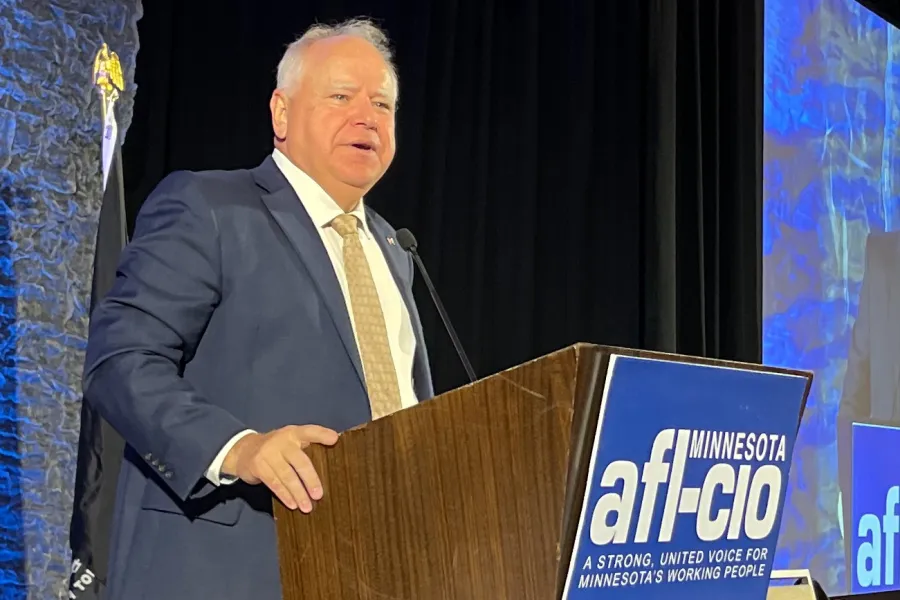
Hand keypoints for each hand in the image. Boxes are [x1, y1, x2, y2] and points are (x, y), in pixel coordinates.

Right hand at [222, 425, 338, 511]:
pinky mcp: (258, 466)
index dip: (321, 434)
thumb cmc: (276, 449)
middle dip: (310, 479)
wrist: (243, 450)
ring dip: (298, 493)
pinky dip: (284, 495)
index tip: (334, 440)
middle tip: (319, 495)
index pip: (309, 431)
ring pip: (287, 476)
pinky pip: (274, 483)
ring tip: (307, 506)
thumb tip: (330, 464)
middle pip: (300, 461)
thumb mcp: (289, 442)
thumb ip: (306, 447)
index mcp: (293, 433)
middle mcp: (281, 441)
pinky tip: (292, 504)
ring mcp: (268, 453)